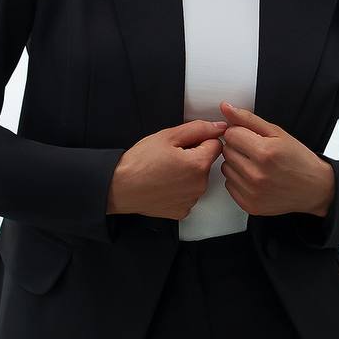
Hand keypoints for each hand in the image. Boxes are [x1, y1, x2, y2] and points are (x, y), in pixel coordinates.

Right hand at [107, 118, 228, 220]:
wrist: (119, 187)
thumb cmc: (139, 162)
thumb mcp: (168, 136)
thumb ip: (198, 129)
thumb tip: (219, 127)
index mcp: (199, 164)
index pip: (216, 144)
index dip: (199, 140)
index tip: (182, 144)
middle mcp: (200, 185)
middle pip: (206, 163)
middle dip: (193, 157)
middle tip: (169, 157)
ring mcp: (191, 200)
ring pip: (197, 179)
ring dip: (186, 174)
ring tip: (164, 171)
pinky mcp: (182, 211)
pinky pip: (188, 194)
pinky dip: (179, 189)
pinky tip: (163, 185)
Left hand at [217, 102, 334, 217]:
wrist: (315, 188)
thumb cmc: (299, 160)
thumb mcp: (277, 133)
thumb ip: (248, 119)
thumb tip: (226, 108)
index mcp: (265, 152)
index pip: (231, 134)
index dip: (241, 132)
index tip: (252, 137)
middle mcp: (257, 174)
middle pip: (227, 151)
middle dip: (239, 147)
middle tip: (257, 151)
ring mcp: (252, 192)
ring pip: (226, 168)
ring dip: (237, 164)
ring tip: (257, 165)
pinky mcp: (249, 204)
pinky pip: (229, 185)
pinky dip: (239, 180)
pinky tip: (255, 178)